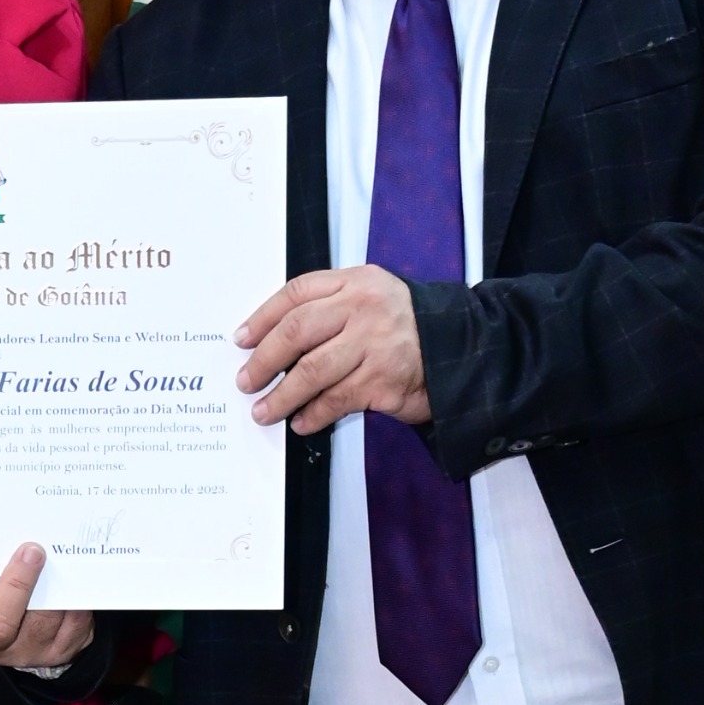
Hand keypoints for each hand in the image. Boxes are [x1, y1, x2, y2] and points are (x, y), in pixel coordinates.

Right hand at [0, 544, 94, 672]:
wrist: (33, 627)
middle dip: (15, 586)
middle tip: (30, 552)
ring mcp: (28, 651)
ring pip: (40, 623)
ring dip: (50, 587)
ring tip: (53, 556)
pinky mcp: (60, 649)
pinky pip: (70, 624)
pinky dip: (72, 598)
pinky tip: (70, 577)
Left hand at [237, 265, 431, 431]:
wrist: (462, 349)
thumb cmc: (408, 327)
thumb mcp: (373, 299)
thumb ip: (331, 308)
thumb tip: (275, 340)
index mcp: (356, 282)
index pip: (297, 293)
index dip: (262, 318)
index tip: (242, 340)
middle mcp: (363, 308)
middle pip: (297, 331)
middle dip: (264, 360)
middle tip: (247, 380)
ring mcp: (374, 344)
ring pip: (312, 370)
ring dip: (282, 396)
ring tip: (264, 411)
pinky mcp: (383, 380)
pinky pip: (336, 400)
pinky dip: (314, 414)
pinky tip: (302, 422)